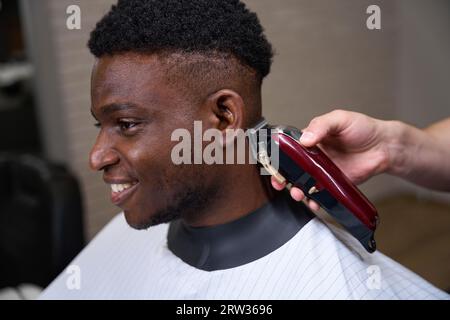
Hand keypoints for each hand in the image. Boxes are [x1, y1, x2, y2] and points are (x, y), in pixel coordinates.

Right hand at [271, 109, 390, 210]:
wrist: (384, 147)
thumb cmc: (363, 128)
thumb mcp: (339, 119)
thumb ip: (321, 126)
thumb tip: (305, 139)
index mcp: (311, 138)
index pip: (289, 148)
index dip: (278, 156)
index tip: (273, 163)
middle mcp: (313, 156)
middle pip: (291, 168)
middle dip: (282, 177)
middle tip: (280, 182)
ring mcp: (322, 171)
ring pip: (303, 183)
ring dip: (296, 190)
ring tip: (298, 193)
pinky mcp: (332, 184)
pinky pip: (319, 194)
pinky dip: (314, 200)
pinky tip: (313, 202)